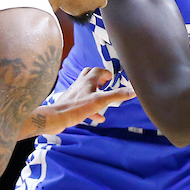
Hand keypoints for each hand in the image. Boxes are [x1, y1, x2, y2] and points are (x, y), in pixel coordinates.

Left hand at [20, 68, 134, 137]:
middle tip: (106, 85)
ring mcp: (74, 93)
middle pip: (89, 75)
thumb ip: (116, 95)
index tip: (113, 78)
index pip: (98, 70)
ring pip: (86, 89)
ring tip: (103, 101)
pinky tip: (97, 118)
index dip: (106, 73)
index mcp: (87, 81)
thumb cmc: (76, 108)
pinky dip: (91, 108)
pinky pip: (83, 103)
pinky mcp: (71, 103)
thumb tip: (133, 90)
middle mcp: (80, 84)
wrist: (57, 117)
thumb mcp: (100, 101)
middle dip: (99, 79)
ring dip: (96, 93)